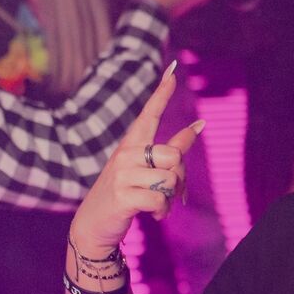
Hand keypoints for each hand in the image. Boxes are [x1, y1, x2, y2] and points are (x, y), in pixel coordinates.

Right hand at [69, 64, 205, 255]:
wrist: (95, 224)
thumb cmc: (126, 194)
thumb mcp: (147, 170)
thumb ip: (173, 149)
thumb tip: (199, 125)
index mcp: (131, 145)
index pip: (149, 114)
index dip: (161, 92)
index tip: (171, 69)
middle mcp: (125, 154)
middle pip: (175, 156)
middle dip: (179, 178)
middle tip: (166, 191)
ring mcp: (122, 174)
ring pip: (171, 179)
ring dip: (171, 198)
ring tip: (155, 203)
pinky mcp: (123, 195)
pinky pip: (162, 199)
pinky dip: (162, 212)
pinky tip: (151, 214)